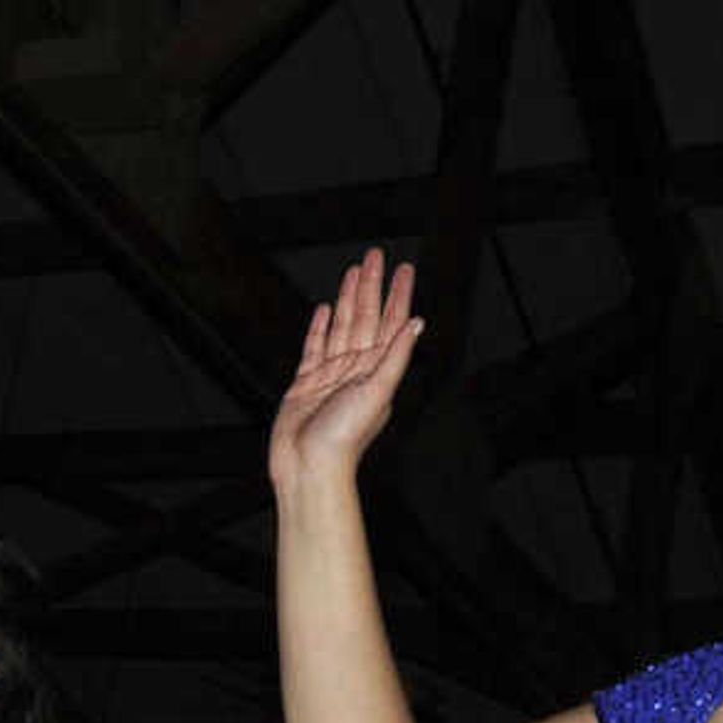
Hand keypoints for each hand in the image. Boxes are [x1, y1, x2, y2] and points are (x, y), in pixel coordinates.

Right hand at [268, 249, 425, 497]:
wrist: (308, 466)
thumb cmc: (344, 439)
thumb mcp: (378, 392)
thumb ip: (396, 357)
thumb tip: (416, 325)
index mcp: (377, 371)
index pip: (390, 323)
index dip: (397, 295)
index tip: (403, 269)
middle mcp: (357, 370)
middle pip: (366, 318)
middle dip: (371, 286)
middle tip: (375, 256)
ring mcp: (331, 375)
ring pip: (342, 326)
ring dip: (349, 299)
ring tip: (353, 273)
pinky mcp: (306, 384)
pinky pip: (314, 347)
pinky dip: (320, 327)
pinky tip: (325, 310)